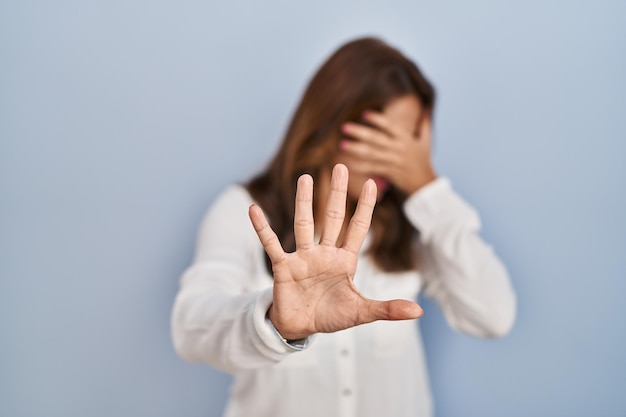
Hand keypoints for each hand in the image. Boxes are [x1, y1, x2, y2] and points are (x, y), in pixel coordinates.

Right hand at [248, 164, 422, 339]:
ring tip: (305, 178)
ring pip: (303, 223)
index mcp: (345, 261)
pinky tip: (253, 209)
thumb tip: (419, 311)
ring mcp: (303, 257)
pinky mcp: (283, 266)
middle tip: (339, 165)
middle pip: (331, 218)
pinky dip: (262, 227)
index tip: (371, 183)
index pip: (357, 228)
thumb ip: (387, 308)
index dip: (365, 207)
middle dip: (336, 192)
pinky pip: (271, 243)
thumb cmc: (332, 316)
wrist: (301, 328)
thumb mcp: (361, 312)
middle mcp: (324, 253)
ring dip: (304, 201)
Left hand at [340, 111, 436, 194]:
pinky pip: (373, 169)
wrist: (425, 183)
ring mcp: (393, 161)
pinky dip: (362, 167)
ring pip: (372, 154)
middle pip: (376, 138)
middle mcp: (399, 148)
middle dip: (359, 132)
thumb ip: (425, 124)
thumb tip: (427, 107)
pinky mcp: (389, 173)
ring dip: (356, 149)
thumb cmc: (423, 160)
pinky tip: (349, 164)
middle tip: (344, 127)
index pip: (390, 126)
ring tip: (342, 145)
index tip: (364, 114)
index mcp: (406, 138)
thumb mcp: (426, 141)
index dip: (377, 119)